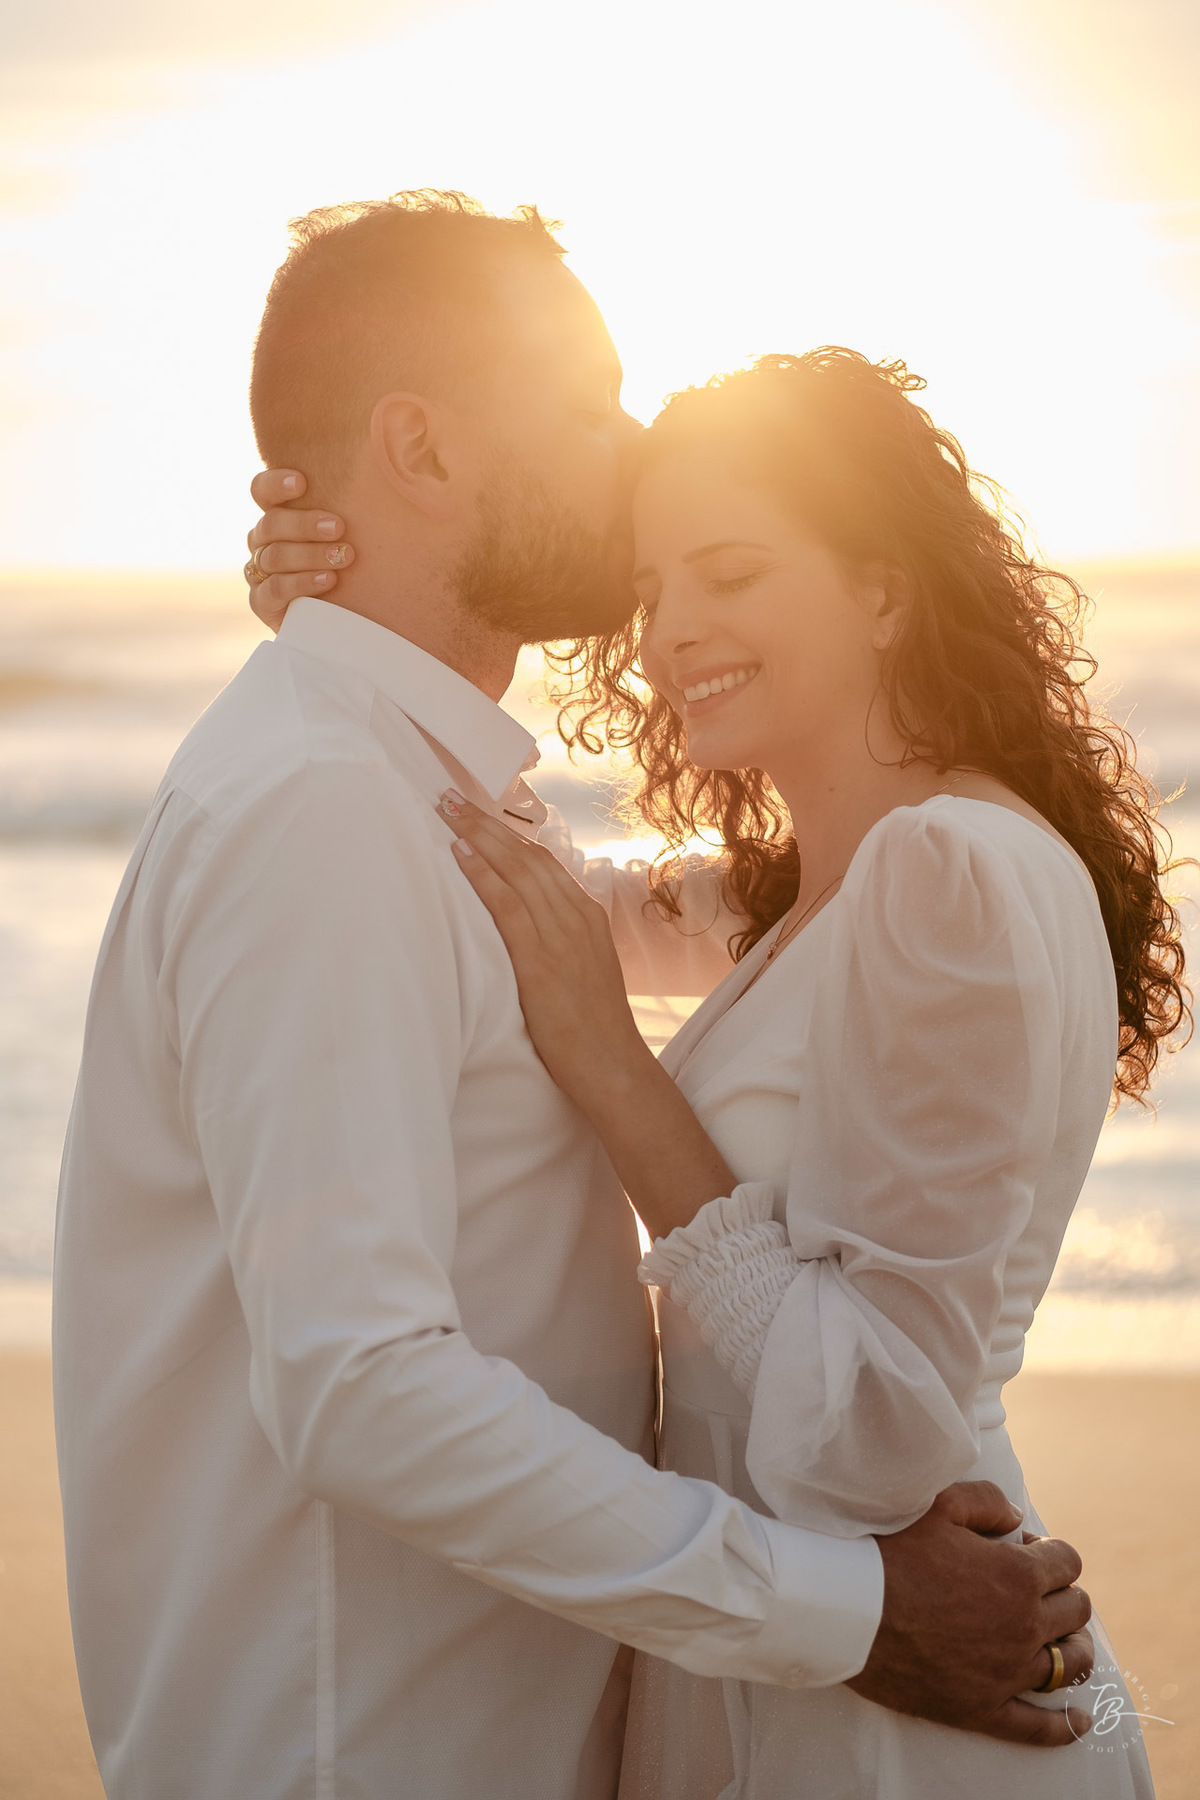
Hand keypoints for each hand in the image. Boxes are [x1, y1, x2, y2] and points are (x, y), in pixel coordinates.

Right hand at [244, 469, 356, 631]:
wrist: (341, 620)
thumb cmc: (351, 566)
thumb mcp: (354, 532)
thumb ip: (358, 503)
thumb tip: (393, 461)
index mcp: (278, 516)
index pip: (261, 491)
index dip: (275, 484)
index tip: (302, 482)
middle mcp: (263, 541)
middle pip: (270, 524)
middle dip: (304, 524)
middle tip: (339, 527)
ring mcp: (259, 573)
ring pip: (274, 556)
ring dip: (310, 554)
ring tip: (343, 556)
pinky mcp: (262, 603)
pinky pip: (274, 589)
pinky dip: (301, 583)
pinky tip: (328, 580)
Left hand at [437, 790, 647, 1115]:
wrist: (613, 1066)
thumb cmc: (593, 1028)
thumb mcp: (584, 971)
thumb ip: (561, 943)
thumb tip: (528, 930)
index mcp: (588, 915)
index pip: (545, 861)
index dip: (509, 833)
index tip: (479, 812)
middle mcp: (577, 915)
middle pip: (527, 854)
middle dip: (487, 821)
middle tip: (450, 795)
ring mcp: (561, 935)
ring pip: (517, 868)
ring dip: (478, 834)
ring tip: (446, 810)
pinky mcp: (541, 960)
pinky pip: (508, 905)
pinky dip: (482, 874)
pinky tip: (459, 853)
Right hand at [849, 1481, 1094, 1746]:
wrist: (848, 1609)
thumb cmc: (890, 1551)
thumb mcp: (939, 1505)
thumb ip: (988, 1502)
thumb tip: (1017, 1519)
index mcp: (1018, 1574)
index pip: (1067, 1562)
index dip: (1049, 1551)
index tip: (1025, 1550)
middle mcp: (1024, 1626)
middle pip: (1076, 1611)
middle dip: (1063, 1594)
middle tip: (1034, 1590)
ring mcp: (1007, 1673)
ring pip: (1071, 1665)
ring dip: (1073, 1648)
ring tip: (1061, 1641)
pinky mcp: (983, 1709)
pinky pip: (1039, 1728)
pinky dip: (1064, 1726)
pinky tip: (1079, 1720)